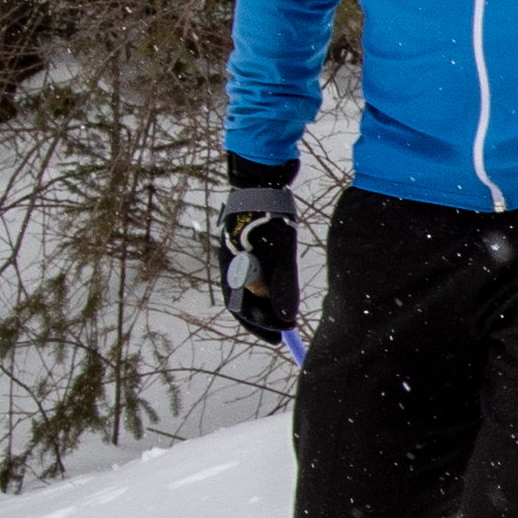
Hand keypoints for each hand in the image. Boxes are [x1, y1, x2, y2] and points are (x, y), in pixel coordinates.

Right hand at [219, 164, 299, 344]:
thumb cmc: (269, 216)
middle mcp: (231, 265)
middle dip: (264, 319)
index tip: (279, 338)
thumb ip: (282, 287)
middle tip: (284, 332)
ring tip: (284, 313)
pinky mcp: (248, 244)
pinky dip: (268, 285)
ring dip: (266, 303)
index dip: (260, 326)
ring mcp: (238, 254)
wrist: (262, 179)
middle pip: (244, 301)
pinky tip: (280, 287)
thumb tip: (286, 321)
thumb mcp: (280, 254)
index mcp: (232, 270)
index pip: (241, 309)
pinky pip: (256, 272)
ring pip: (250, 288)